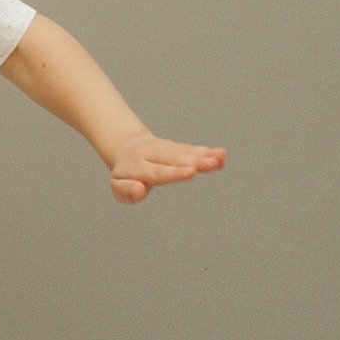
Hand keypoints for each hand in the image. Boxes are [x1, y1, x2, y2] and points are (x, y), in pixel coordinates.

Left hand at [106, 131, 225, 204]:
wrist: (128, 148)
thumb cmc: (125, 175)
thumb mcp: (117, 187)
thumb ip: (127, 191)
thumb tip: (139, 190)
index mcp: (139, 166)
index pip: (159, 172)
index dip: (175, 172)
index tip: (191, 172)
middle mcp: (155, 154)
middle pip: (176, 159)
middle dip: (195, 161)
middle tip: (210, 163)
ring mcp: (168, 149)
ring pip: (187, 152)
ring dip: (204, 155)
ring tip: (220, 157)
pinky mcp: (178, 148)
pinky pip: (193, 150)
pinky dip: (207, 152)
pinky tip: (221, 155)